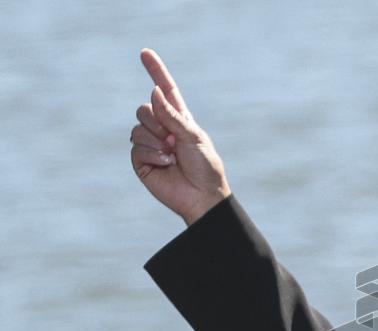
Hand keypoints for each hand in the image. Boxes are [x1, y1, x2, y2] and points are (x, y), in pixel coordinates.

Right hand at [130, 48, 230, 225]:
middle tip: (174, 140)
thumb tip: (154, 93)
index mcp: (179, 119)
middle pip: (144, 109)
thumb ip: (173, 116)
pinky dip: (152, 155)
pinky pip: (136, 147)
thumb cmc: (205, 166)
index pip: (165, 91)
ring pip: (138, 128)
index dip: (156, 71)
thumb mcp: (193, 137)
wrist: (202, 196)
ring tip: (172, 156)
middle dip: (157, 122)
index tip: (145, 52)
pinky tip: (166, 165)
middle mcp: (162, 129)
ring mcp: (150, 144)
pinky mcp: (142, 161)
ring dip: (156, 141)